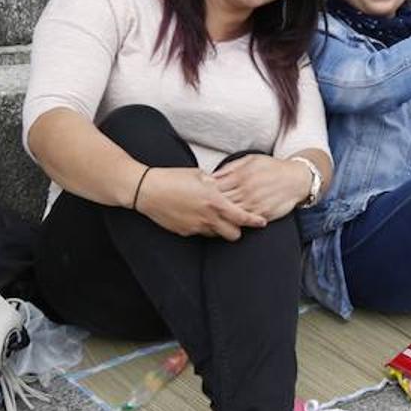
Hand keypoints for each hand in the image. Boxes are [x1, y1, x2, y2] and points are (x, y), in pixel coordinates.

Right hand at [136, 167, 266, 238]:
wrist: (148, 190)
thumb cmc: (173, 178)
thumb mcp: (200, 175)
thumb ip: (217, 184)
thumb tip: (224, 187)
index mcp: (215, 201)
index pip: (242, 217)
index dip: (255, 221)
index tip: (262, 222)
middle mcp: (208, 217)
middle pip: (233, 235)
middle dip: (237, 230)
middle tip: (236, 222)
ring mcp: (196, 227)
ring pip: (217, 235)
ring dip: (219, 229)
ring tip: (214, 216)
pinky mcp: (185, 232)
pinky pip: (200, 233)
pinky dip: (203, 227)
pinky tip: (196, 216)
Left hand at [212, 154, 311, 222]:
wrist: (296, 179)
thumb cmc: (273, 168)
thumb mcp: (251, 160)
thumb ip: (230, 168)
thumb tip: (212, 175)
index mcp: (241, 176)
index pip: (216, 187)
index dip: (206, 192)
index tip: (201, 194)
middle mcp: (246, 191)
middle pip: (221, 202)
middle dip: (211, 205)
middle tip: (203, 207)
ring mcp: (254, 204)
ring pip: (231, 214)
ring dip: (221, 215)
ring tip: (214, 215)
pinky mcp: (262, 214)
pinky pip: (244, 221)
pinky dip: (236, 222)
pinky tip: (230, 221)